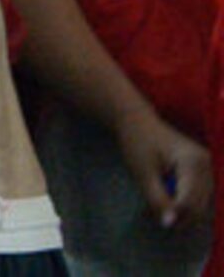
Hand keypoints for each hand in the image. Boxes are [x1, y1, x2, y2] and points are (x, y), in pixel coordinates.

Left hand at [113, 102, 214, 229]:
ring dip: (183, 212)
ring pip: (203, 205)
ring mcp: (209, 168)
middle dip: (180, 217)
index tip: (160, 221)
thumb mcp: (142, 173)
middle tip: (156, 216)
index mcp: (193, 162)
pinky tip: (168, 199)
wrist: (138, 122)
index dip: (177, 216)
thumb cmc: (137, 143)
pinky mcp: (205, 172)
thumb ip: (157, 199)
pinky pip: (200, 198)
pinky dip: (185, 203)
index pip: (191, 201)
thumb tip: (169, 224)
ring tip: (160, 206)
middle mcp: (207, 165)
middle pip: (200, 206)